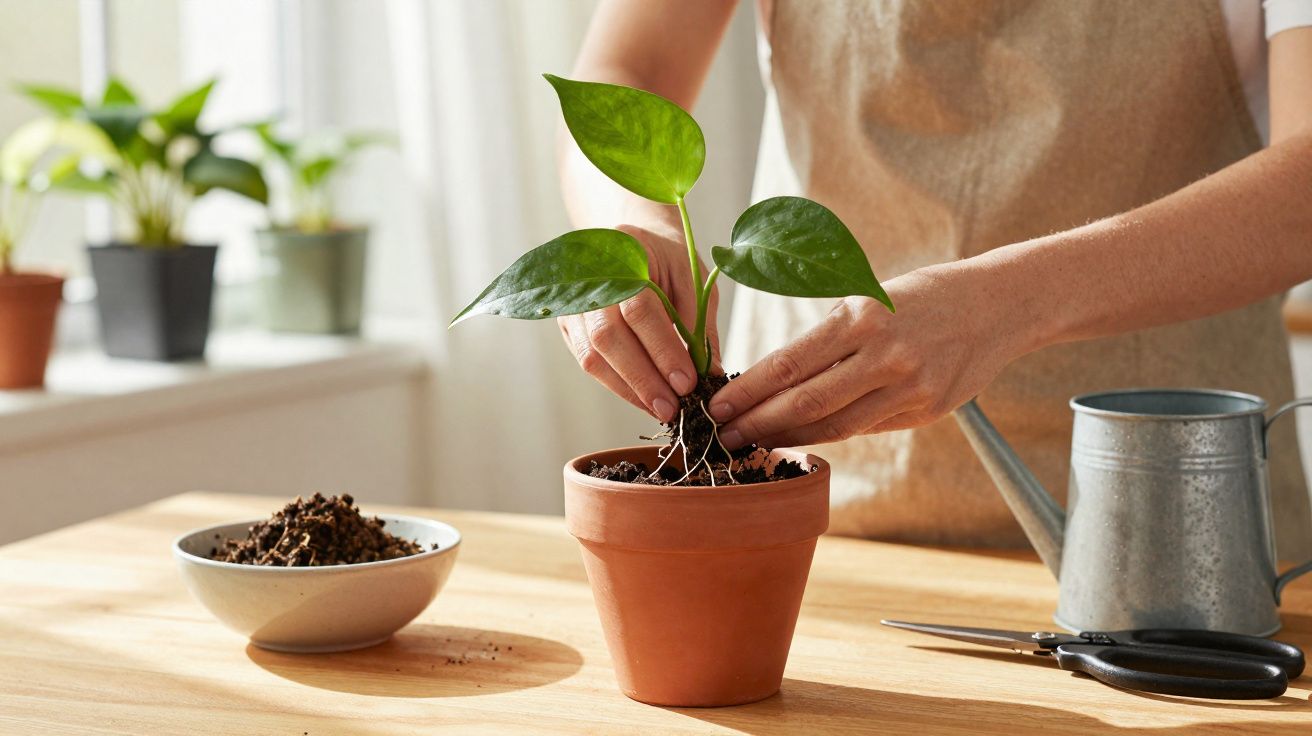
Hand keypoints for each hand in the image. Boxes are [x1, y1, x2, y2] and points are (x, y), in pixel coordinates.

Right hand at [558, 223, 719, 420]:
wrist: (630, 242)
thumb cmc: (667, 260)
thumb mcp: (692, 279)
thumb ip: (699, 323)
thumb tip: (712, 373)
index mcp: (624, 256)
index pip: (639, 310)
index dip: (662, 350)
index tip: (687, 383)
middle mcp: (589, 280)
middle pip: (608, 338)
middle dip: (643, 379)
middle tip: (673, 408)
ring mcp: (573, 306)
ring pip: (592, 356)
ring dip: (628, 389)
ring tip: (661, 410)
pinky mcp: (568, 327)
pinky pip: (589, 363)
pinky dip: (618, 386)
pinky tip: (644, 399)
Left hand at [708, 263, 1030, 448]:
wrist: (998, 305)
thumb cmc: (923, 296)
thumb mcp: (870, 297)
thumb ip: (830, 340)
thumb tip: (777, 383)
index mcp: (862, 317)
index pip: (790, 363)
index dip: (749, 390)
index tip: (717, 405)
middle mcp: (884, 354)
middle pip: (806, 401)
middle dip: (758, 422)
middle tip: (722, 436)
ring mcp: (909, 387)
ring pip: (835, 425)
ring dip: (789, 438)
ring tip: (753, 443)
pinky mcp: (927, 410)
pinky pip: (867, 428)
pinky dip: (831, 435)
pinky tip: (804, 439)